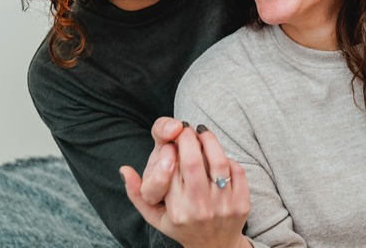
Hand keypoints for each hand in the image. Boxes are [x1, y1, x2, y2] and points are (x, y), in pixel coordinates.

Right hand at [122, 122, 250, 247]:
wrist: (216, 247)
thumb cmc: (182, 226)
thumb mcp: (156, 216)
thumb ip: (136, 194)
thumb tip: (124, 169)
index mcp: (177, 210)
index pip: (170, 169)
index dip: (171, 147)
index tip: (171, 138)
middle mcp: (199, 208)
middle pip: (193, 160)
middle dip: (188, 137)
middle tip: (186, 129)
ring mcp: (223, 206)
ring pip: (218, 161)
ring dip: (209, 140)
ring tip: (202, 132)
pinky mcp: (242, 203)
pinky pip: (236, 170)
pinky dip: (227, 157)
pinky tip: (218, 154)